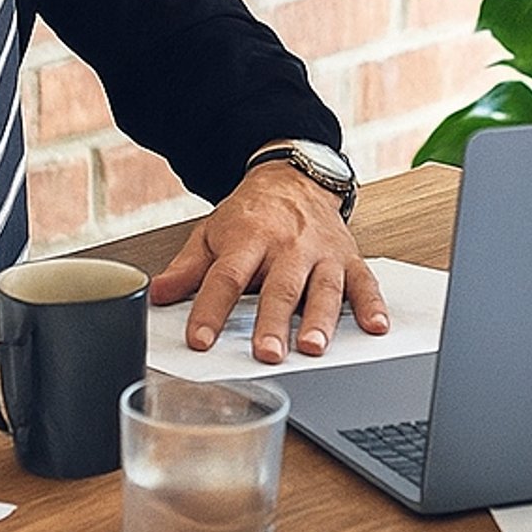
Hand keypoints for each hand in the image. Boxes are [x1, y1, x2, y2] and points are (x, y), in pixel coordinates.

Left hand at [149, 165, 388, 363]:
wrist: (295, 178)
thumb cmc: (253, 214)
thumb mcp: (212, 233)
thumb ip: (188, 268)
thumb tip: (156, 294)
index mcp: (249, 238)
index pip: (226, 277)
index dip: (211, 310)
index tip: (201, 339)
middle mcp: (288, 246)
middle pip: (280, 287)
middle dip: (274, 321)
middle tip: (268, 353)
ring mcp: (321, 252)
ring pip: (323, 288)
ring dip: (320, 319)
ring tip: (313, 346)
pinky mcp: (348, 257)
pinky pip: (364, 282)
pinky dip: (372, 304)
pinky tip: (374, 326)